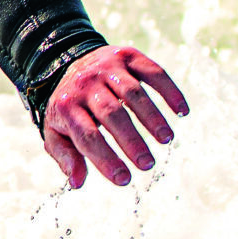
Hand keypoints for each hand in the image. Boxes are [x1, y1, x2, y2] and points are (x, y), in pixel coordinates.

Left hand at [41, 44, 188, 188]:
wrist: (67, 59)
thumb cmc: (67, 106)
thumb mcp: (55, 131)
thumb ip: (65, 156)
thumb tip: (77, 182)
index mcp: (67, 106)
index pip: (87, 136)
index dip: (105, 159)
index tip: (123, 179)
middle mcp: (86, 84)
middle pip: (111, 113)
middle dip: (130, 140)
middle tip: (147, 164)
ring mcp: (108, 67)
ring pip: (133, 92)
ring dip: (152, 117)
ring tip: (166, 139)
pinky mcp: (128, 56)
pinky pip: (152, 72)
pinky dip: (169, 90)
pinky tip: (182, 111)